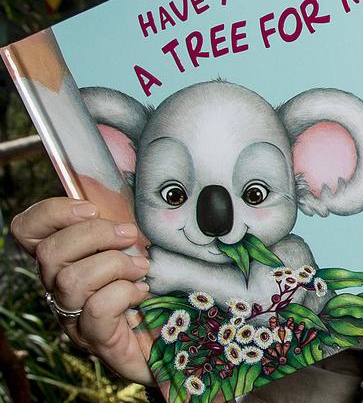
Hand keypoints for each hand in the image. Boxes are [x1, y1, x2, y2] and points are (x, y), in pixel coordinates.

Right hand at [11, 197, 152, 383]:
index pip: (28, 231)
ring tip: (140, 268)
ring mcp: (73, 317)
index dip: (50, 213)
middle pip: (49, 253)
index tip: (90, 209)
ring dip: (115, 264)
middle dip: (96, 235)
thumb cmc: (154, 286)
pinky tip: (141, 292)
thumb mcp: (136, 244)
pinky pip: (97, 308)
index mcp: (65, 260)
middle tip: (130, 236)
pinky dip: (124, 293)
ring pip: (71, 280)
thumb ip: (118, 218)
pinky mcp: (97, 339)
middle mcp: (59, 289)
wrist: (175, 340)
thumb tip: (110, 182)